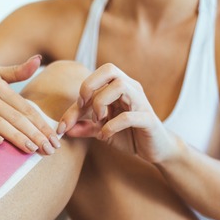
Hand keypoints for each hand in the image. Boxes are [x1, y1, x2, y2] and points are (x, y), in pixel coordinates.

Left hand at [57, 63, 178, 163]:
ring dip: (101, 103)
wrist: (156, 149)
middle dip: (89, 85)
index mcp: (118, 88)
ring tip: (99, 121)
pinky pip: (129, 116)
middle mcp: (130, 89)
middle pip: (109, 69)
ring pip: (119, 86)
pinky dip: (112, 125)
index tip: (64, 123)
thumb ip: (84, 127)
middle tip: (83, 106)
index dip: (75, 100)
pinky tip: (105, 135)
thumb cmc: (130, 135)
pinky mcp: (148, 119)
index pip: (94, 82)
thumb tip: (62, 129)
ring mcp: (141, 102)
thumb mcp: (102, 131)